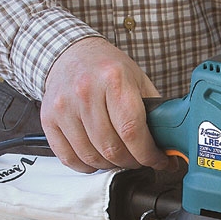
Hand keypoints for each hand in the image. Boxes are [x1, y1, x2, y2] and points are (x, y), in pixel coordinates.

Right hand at [40, 37, 172, 172]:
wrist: (68, 52)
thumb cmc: (106, 67)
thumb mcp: (137, 79)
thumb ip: (154, 110)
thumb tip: (172, 142)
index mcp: (113, 79)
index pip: (132, 131)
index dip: (148, 155)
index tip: (158, 161)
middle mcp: (86, 91)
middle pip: (112, 149)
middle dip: (132, 162)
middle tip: (140, 159)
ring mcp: (64, 107)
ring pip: (92, 157)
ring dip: (110, 166)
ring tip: (120, 158)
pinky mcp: (49, 119)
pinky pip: (69, 158)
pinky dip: (87, 166)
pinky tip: (97, 158)